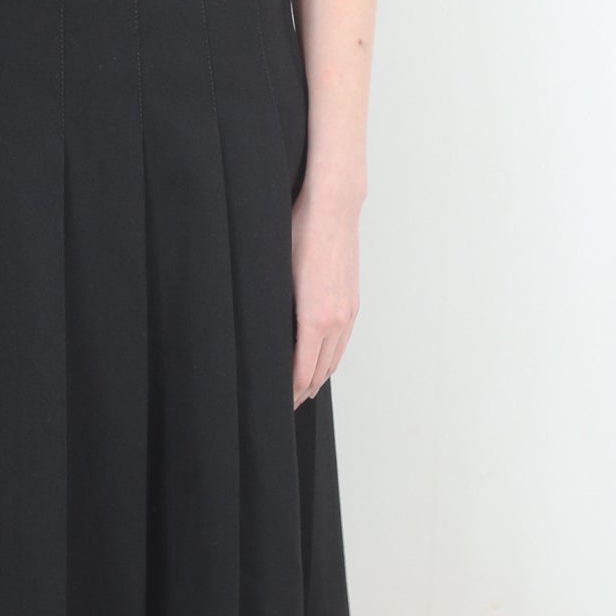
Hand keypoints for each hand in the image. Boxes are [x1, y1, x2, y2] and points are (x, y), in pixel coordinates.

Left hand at [290, 181, 360, 406]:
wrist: (333, 208)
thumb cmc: (300, 234)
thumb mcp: (277, 276)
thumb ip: (276, 314)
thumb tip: (263, 340)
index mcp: (316, 319)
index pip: (302, 371)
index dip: (289, 391)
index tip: (275, 404)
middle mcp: (337, 320)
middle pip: (320, 371)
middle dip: (301, 391)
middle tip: (283, 406)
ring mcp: (348, 312)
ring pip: (334, 359)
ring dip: (317, 379)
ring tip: (301, 392)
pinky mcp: (352, 301)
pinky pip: (342, 342)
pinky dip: (330, 359)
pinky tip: (320, 363)